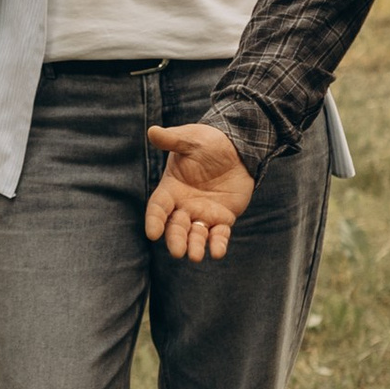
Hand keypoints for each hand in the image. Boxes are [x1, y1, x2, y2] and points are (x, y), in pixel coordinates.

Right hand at [145, 121, 255, 260]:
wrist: (237, 147)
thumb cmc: (208, 142)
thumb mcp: (190, 139)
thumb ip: (172, 140)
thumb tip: (153, 131)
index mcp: (171, 189)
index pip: (158, 208)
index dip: (155, 220)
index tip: (153, 233)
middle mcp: (184, 205)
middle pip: (175, 227)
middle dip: (175, 239)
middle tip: (177, 251)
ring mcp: (203, 214)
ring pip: (196, 235)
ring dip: (195, 246)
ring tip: (194, 256)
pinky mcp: (223, 218)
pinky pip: (219, 234)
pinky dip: (217, 244)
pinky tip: (217, 252)